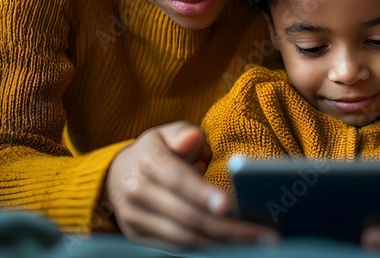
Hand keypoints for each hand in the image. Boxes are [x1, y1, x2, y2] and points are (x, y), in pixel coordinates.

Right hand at [103, 121, 279, 248]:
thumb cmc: (153, 152)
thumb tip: (193, 139)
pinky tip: (232, 247)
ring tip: (256, 243)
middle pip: (187, 216)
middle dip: (228, 228)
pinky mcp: (139, 237)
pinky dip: (206, 249)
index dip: (202, 194)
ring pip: (183, 238)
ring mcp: (136, 219)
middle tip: (265, 234)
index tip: (228, 205)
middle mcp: (138, 193)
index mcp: (148, 163)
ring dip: (222, 244)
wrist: (114, 177)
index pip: (178, 180)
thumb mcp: (164, 133)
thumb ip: (182, 133)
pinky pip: (176, 248)